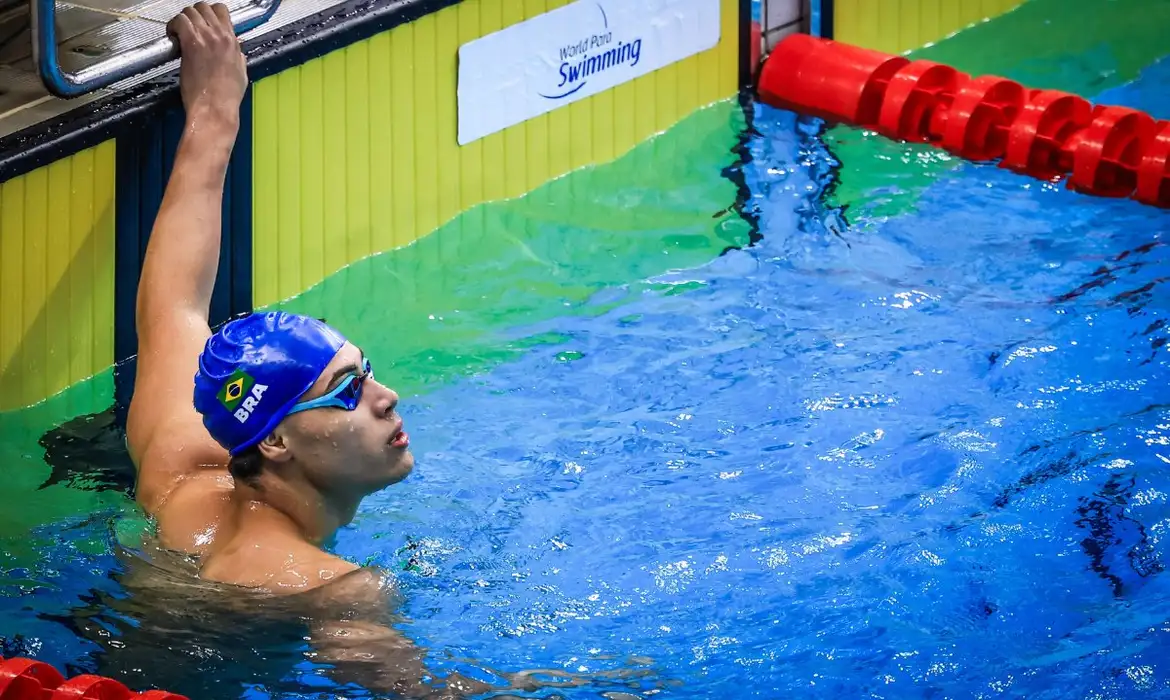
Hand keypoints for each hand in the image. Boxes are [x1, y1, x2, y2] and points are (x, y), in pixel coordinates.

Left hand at [168, 2, 246, 124]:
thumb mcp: (241, 74)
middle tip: (188, 27)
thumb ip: (238, 58)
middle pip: (204, 7)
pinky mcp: (191, 44)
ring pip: (190, 11)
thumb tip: (235, 52)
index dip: (209, 13)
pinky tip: (172, 37)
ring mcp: (206, 38)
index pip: (221, 10)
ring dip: (182, 19)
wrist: (215, 107)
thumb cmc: (227, 97)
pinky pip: (179, 21)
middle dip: (193, 14)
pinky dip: (173, 25)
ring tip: (178, 32)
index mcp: (233, 41)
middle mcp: (220, 35)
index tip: (202, 23)